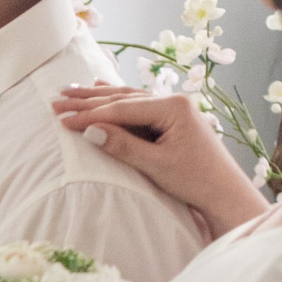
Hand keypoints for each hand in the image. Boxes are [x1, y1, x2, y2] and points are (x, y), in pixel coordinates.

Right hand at [49, 81, 258, 232]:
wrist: (225, 193)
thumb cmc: (195, 181)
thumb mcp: (156, 165)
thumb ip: (123, 146)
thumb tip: (90, 130)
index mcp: (173, 107)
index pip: (121, 109)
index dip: (89, 115)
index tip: (61, 120)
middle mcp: (174, 101)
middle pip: (123, 98)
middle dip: (87, 100)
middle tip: (56, 101)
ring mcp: (174, 108)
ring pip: (129, 98)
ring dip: (98, 96)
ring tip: (71, 91)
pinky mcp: (172, 118)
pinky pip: (138, 105)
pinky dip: (117, 100)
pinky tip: (103, 88)